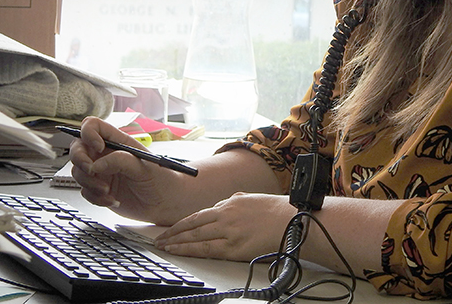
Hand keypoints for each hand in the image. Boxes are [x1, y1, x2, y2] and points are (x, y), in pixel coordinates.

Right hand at [69, 116, 183, 223]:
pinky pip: (85, 191)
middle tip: (92, 172)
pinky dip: (95, 198)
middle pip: (78, 148)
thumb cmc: (162, 179)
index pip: (93, 126)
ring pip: (78, 172)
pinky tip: (112, 200)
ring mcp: (101, 172)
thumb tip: (97, 165)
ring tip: (107, 191)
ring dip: (89, 183)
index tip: (98, 147)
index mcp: (118, 141)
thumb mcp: (144, 167)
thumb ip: (120, 161)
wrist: (166, 204)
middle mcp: (106, 155)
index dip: (89, 133)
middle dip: (80, 160)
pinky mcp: (99, 190)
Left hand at [154, 192, 295, 261]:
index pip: (199, 215)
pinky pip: (207, 251)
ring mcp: (229, 232)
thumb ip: (234, 203)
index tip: (171, 229)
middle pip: (192, 225)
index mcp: (229, 203)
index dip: (182, 223)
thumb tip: (223, 207)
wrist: (293, 220)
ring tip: (164, 247)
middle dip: (173, 233)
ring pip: (195, 238)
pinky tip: (179, 252)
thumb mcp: (251, 199)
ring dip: (177, 243)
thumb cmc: (276, 211)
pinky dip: (190, 251)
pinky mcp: (235, 248)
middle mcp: (226, 216)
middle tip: (159, 239)